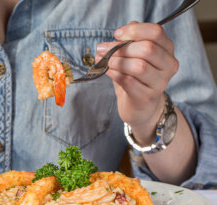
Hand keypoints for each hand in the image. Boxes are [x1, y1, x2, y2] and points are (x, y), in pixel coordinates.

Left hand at [96, 22, 178, 143]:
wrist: (139, 107)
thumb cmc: (135, 78)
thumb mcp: (133, 56)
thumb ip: (130, 41)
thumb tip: (120, 33)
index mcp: (167, 49)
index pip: (156, 32)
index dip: (134, 30)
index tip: (116, 34)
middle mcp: (168, 65)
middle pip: (147, 49)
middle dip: (120, 47)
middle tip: (102, 49)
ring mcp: (160, 83)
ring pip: (138, 66)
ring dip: (116, 61)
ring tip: (104, 61)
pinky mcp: (147, 97)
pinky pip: (129, 81)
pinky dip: (114, 74)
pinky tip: (107, 71)